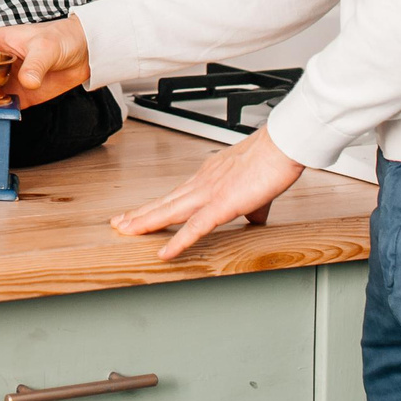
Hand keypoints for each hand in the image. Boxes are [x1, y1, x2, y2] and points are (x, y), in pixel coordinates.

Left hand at [112, 128, 304, 260]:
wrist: (282, 147)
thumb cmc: (272, 161)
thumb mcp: (257, 189)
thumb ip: (252, 205)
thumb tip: (254, 217)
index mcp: (209, 177)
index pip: (176, 195)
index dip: (157, 206)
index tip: (142, 213)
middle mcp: (202, 183)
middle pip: (165, 202)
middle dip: (140, 214)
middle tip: (119, 223)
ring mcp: (209, 193)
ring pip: (170, 212)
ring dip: (146, 223)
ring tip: (126, 232)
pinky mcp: (222, 205)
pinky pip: (195, 227)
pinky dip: (178, 241)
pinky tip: (164, 253)